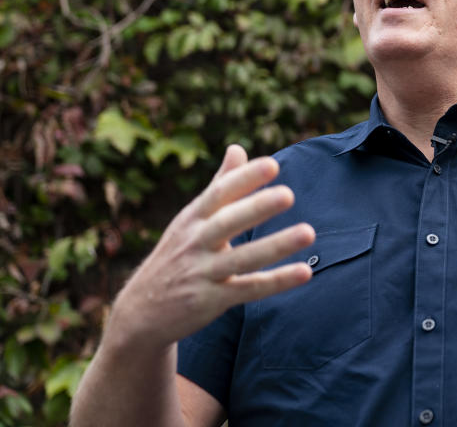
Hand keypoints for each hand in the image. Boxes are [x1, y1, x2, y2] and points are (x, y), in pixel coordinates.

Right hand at [107, 145, 314, 349]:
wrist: (141, 314)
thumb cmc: (176, 256)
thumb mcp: (190, 220)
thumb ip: (220, 185)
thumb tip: (238, 147)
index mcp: (192, 219)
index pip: (219, 193)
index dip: (245, 179)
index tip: (272, 165)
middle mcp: (195, 243)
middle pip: (227, 223)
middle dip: (256, 208)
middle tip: (288, 194)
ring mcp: (202, 274)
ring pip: (243, 258)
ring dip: (276, 245)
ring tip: (309, 232)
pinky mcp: (211, 301)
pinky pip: (249, 289)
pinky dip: (277, 281)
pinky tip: (305, 272)